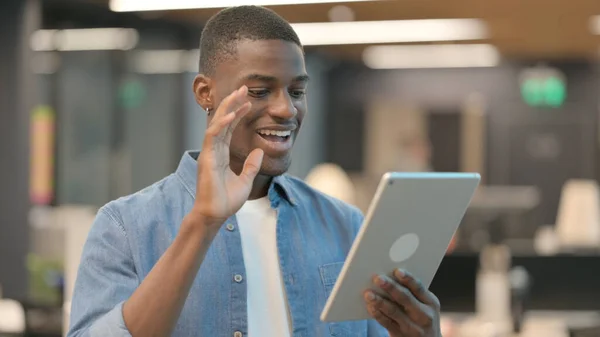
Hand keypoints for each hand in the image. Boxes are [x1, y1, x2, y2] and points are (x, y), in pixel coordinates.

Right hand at [192, 85, 263, 225]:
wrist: (215, 215)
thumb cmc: (226, 200)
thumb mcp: (245, 180)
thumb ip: (251, 166)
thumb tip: (259, 151)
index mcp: (221, 154)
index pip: (229, 128)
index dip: (238, 114)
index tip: (248, 102)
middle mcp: (213, 150)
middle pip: (222, 121)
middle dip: (232, 104)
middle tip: (243, 88)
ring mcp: (209, 153)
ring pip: (216, 124)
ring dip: (227, 108)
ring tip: (238, 95)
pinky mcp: (206, 158)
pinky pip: (213, 137)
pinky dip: (221, 125)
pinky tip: (231, 116)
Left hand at [364, 269, 441, 336]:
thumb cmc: (421, 317)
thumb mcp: (424, 306)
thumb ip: (413, 294)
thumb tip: (390, 276)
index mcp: (431, 303)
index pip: (419, 288)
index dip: (408, 279)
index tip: (397, 271)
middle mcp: (424, 316)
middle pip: (405, 298)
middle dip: (391, 287)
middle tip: (378, 278)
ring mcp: (413, 328)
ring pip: (394, 311)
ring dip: (380, 301)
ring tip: (368, 293)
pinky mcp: (400, 335)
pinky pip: (386, 323)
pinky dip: (377, 314)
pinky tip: (370, 306)